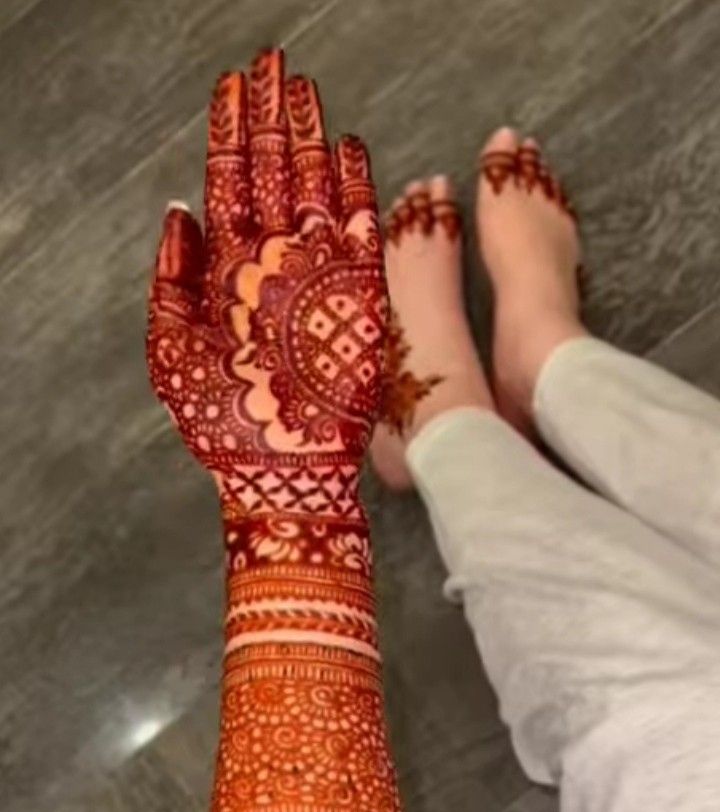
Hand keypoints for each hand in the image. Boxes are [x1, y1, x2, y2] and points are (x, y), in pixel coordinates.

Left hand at [146, 49, 386, 478]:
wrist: (283, 469)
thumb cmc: (224, 421)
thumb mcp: (173, 350)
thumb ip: (174, 280)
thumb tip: (177, 212)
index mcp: (227, 271)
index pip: (228, 183)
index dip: (229, 132)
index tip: (232, 87)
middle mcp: (273, 263)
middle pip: (271, 172)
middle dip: (270, 118)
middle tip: (272, 66)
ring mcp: (317, 274)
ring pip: (314, 188)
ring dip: (309, 138)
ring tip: (304, 91)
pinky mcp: (359, 295)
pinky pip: (361, 230)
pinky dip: (357, 189)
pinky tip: (351, 150)